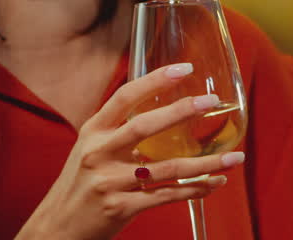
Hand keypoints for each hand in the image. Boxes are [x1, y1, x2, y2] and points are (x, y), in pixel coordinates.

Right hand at [17, 63, 246, 239]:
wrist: (56, 228)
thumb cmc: (81, 183)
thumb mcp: (91, 148)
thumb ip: (121, 130)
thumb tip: (167, 108)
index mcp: (93, 132)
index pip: (124, 97)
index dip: (154, 80)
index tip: (184, 68)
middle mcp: (99, 153)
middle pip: (144, 127)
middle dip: (181, 112)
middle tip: (211, 102)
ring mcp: (110, 182)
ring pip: (167, 168)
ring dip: (206, 163)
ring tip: (236, 157)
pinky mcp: (121, 207)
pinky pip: (167, 195)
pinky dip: (196, 189)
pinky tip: (216, 182)